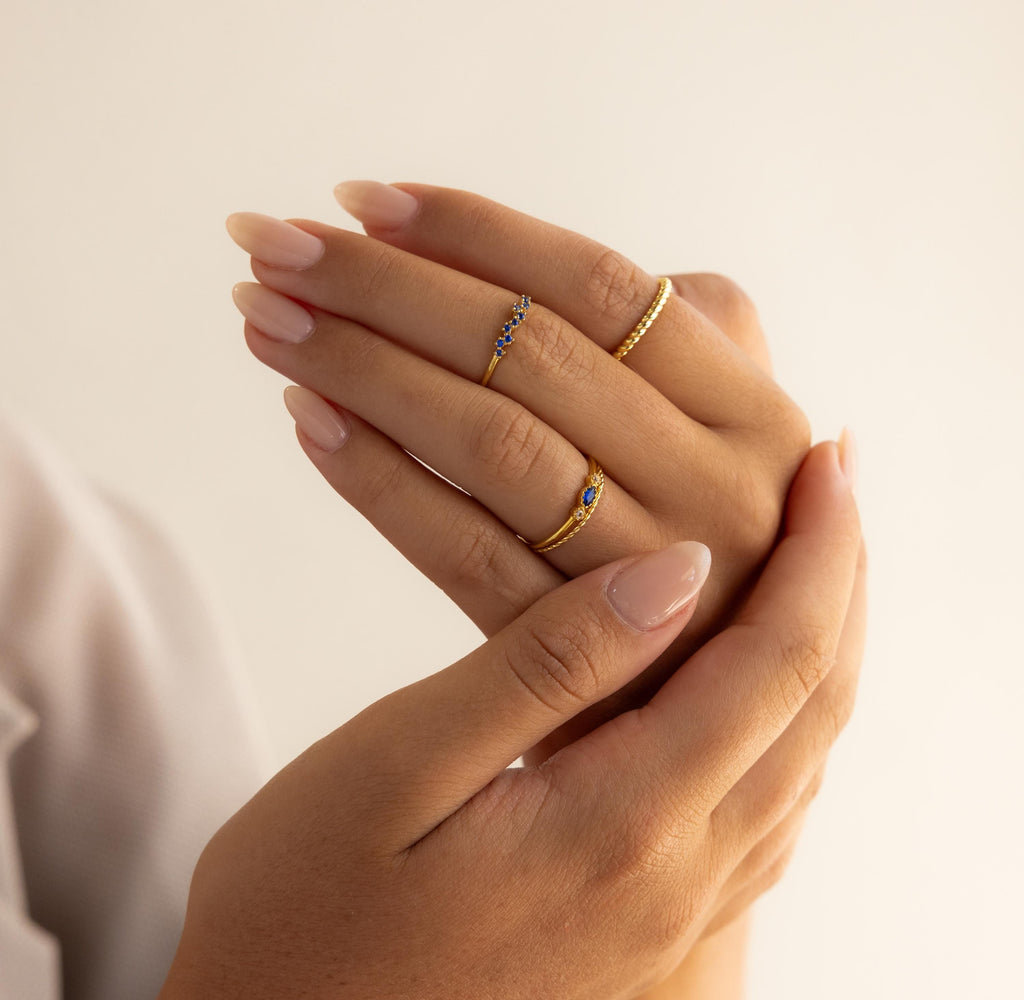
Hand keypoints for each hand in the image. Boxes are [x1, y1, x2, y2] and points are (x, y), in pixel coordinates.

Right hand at [145, 442, 862, 999]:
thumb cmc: (308, 905)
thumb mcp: (403, 760)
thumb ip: (546, 666)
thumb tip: (676, 573)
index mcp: (623, 824)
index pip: (775, 665)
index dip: (816, 554)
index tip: (829, 461)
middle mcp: (674, 878)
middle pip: (813, 710)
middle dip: (840, 585)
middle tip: (837, 483)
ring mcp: (666, 912)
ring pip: (798, 760)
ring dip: (820, 648)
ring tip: (811, 559)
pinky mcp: (640, 922)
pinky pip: (759, 808)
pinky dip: (782, 720)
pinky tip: (753, 680)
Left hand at [226, 185, 846, 956]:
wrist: (710, 710)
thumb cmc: (705, 535)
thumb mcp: (735, 437)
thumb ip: (694, 341)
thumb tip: (562, 268)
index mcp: (755, 412)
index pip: (603, 290)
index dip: (476, 233)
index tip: (361, 201)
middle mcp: (715, 486)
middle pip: (528, 351)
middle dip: (385, 284)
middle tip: (270, 244)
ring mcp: (644, 578)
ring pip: (488, 443)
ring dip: (362, 368)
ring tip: (267, 321)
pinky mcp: (574, 654)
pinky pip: (460, 552)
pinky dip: (377, 479)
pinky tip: (308, 421)